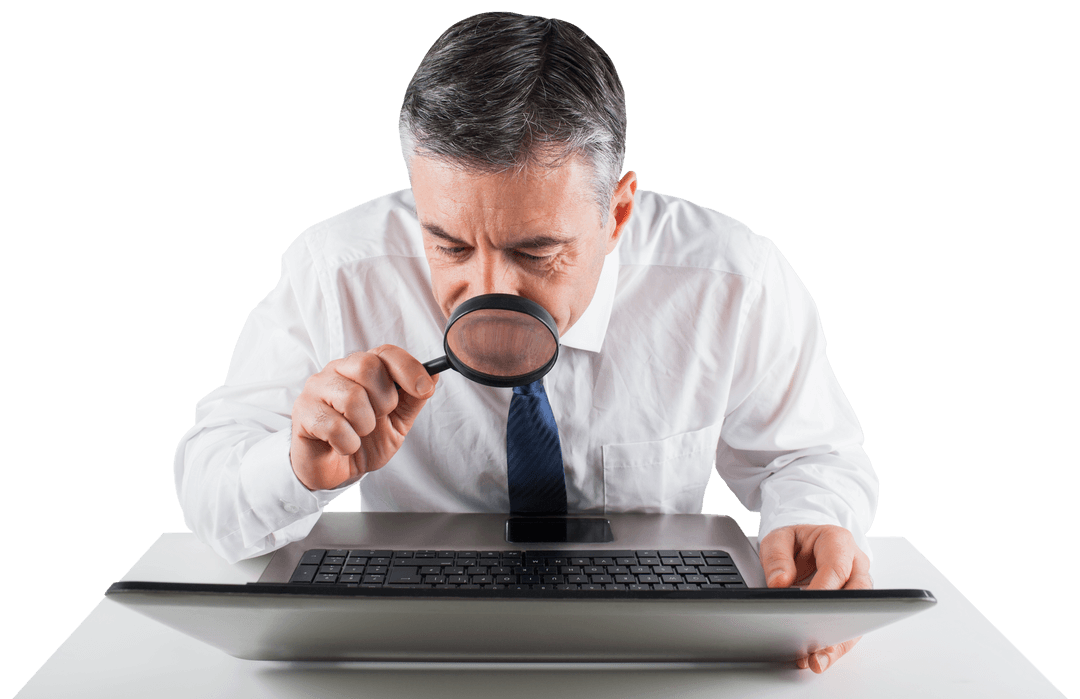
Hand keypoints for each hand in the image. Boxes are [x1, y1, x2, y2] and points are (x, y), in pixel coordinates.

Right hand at [290, 345, 437, 489]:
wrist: (335, 470)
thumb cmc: (365, 441)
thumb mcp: (398, 421)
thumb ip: (413, 398)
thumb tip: (434, 373)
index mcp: (362, 368)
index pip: (386, 352)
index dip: (409, 369)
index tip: (424, 389)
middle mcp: (337, 371)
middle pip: (367, 366)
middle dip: (384, 400)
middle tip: (379, 417)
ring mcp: (316, 389)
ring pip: (351, 397)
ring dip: (365, 425)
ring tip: (358, 434)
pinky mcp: (303, 413)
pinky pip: (334, 426)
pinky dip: (347, 443)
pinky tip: (342, 445)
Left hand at [759, 524, 872, 672]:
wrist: (805, 544)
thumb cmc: (795, 541)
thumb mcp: (778, 538)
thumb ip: (776, 557)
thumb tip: (779, 583)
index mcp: (838, 542)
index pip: (836, 568)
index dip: (824, 590)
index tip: (806, 609)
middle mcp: (854, 564)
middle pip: (856, 596)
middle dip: (838, 621)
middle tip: (818, 641)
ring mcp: (857, 586)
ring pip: (857, 618)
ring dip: (838, 642)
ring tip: (817, 660)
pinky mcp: (852, 607)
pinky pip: (849, 629)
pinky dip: (834, 646)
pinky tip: (817, 659)